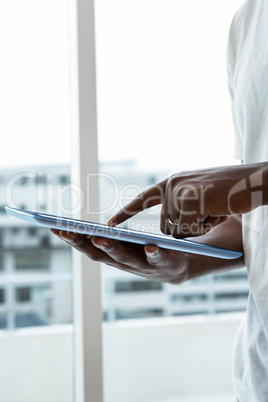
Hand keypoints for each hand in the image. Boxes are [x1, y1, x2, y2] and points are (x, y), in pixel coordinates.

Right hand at [50, 229, 188, 283]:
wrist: (177, 269)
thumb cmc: (146, 253)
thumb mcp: (126, 246)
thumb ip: (111, 239)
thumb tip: (90, 228)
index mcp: (113, 256)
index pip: (88, 248)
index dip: (71, 240)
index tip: (54, 228)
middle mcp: (124, 263)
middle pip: (100, 255)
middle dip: (82, 244)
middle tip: (67, 232)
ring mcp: (143, 266)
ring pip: (124, 258)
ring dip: (110, 248)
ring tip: (98, 237)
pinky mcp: (164, 264)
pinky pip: (158, 259)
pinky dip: (153, 254)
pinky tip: (150, 247)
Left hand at [107, 163, 266, 237]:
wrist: (256, 180)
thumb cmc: (231, 191)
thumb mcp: (200, 196)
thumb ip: (181, 206)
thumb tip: (168, 231)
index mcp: (173, 182)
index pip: (144, 199)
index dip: (126, 213)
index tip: (108, 226)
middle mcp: (172, 185)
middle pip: (165, 226)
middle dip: (187, 228)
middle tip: (207, 213)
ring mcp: (179, 192)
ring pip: (177, 232)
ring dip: (198, 228)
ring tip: (215, 209)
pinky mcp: (189, 201)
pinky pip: (188, 232)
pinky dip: (205, 229)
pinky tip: (217, 212)